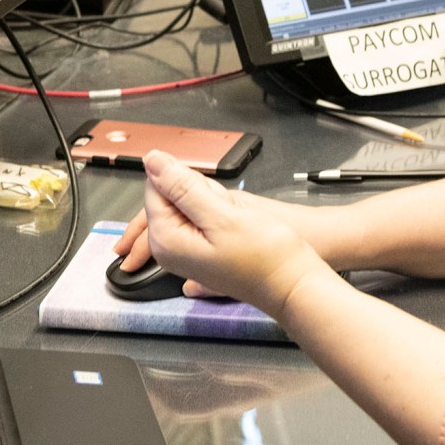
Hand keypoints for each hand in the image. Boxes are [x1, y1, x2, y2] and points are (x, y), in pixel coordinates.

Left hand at [113, 180, 354, 274]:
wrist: (293, 283)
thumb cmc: (264, 254)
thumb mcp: (222, 215)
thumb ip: (182, 187)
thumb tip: (151, 160)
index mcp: (165, 239)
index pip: (155, 186)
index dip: (188, 181)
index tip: (213, 195)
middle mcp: (168, 247)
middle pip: (172, 195)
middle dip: (201, 193)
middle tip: (228, 212)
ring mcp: (185, 250)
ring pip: (191, 202)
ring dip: (215, 202)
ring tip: (238, 220)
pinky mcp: (202, 249)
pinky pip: (204, 216)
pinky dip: (221, 213)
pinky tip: (239, 226)